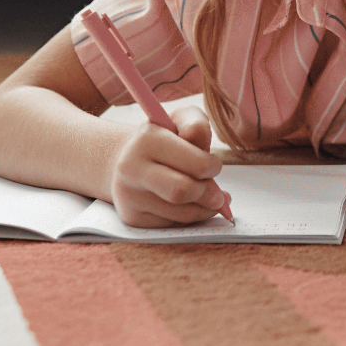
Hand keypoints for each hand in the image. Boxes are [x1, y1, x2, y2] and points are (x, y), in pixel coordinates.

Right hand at [104, 105, 228, 226]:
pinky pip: (174, 225)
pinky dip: (189, 217)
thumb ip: (197, 125)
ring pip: (182, 213)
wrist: (129, 161)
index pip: (197, 164)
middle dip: (210, 193)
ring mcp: (129, 196)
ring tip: (207, 197)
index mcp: (147, 139)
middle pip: (184, 191)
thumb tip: (204, 152)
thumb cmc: (165, 140)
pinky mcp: (132, 217)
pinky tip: (188, 205)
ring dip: (205, 208)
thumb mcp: (180, 120)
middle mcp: (132, 168)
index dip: (213, 167)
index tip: (212, 165)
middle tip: (217, 192)